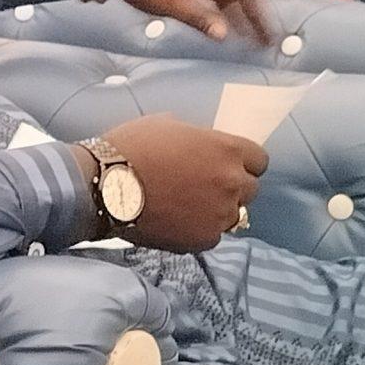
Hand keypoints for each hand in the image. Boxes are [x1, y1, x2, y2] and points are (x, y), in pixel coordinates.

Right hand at [101, 113, 264, 250]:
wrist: (104, 186)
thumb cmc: (131, 147)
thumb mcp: (167, 125)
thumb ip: (196, 137)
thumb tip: (200, 145)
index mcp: (227, 149)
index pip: (259, 160)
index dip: (243, 163)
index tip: (227, 165)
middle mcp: (232, 182)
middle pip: (250, 189)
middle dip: (232, 187)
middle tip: (205, 187)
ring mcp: (220, 214)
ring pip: (232, 215)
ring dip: (217, 210)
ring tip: (188, 207)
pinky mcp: (203, 239)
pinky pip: (212, 235)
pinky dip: (199, 229)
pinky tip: (177, 222)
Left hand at [105, 0, 273, 42]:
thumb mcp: (170, 4)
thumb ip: (200, 19)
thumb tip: (225, 36)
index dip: (259, 17)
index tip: (268, 38)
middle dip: (257, 15)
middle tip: (267, 40)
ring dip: (244, 12)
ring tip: (254, 36)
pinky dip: (229, 8)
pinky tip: (231, 24)